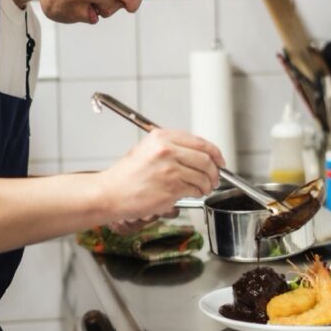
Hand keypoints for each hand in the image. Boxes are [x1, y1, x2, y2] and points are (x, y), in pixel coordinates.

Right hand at [97, 129, 223, 220]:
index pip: (200, 142)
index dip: (215, 153)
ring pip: (202, 176)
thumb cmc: (126, 175)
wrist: (111, 193)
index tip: (219, 160)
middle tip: (215, 177)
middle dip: (215, 171)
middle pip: (206, 159)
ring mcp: (170, 169)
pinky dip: (198, 193)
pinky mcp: (171, 188)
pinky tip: (193, 193)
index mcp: (162, 137)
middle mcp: (167, 150)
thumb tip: (197, 154)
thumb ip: (172, 147)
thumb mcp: (147, 149)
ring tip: (204, 188)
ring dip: (207, 184)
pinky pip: (194, 190)